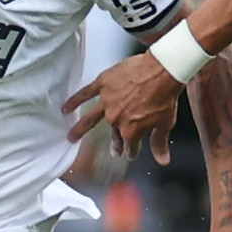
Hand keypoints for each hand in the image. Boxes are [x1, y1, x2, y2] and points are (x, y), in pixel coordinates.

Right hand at [63, 51, 182, 164]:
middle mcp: (115, 119)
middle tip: (114, 151)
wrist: (162, 70)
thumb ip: (160, 143)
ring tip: (71, 137)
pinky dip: (74, 101)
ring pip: (90, 119)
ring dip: (79, 129)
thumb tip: (163, 161)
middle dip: (115, 143)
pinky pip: (85, 94)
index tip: (131, 153)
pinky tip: (66, 109)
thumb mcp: (165, 123)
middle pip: (114, 134)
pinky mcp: (103, 84)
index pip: (130, 146)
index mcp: (131, 130)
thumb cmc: (165, 96)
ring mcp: (107, 102)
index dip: (132, 150)